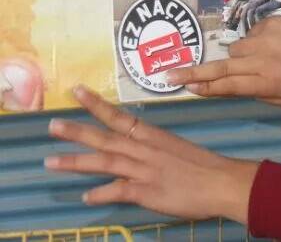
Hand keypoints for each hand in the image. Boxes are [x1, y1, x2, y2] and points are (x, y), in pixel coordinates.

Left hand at [45, 85, 258, 223]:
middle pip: (106, 137)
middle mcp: (145, 149)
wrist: (222, 182)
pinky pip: (119, 190)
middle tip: (52, 125)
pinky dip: (102, 193)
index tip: (77, 91)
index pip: (120, 116)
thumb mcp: (176, 150)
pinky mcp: (148, 191)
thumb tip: (134, 152)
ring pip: (106, 161)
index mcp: (153, 136)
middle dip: (78, 131)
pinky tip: (86, 197)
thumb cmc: (204, 165)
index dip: (97, 105)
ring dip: (77, 161)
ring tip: (51, 162)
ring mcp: (145, 170)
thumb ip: (152, 150)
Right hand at [167, 16, 280, 106]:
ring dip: (241, 57)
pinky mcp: (270, 22)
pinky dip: (257, 42)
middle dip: (193, 72)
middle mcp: (261, 60)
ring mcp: (264, 38)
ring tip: (267, 59)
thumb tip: (233, 87)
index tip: (184, 87)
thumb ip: (259, 95)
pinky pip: (251, 34)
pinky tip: (277, 45)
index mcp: (266, 83)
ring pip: (236, 50)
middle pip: (220, 67)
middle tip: (169, 74)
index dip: (204, 88)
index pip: (228, 87)